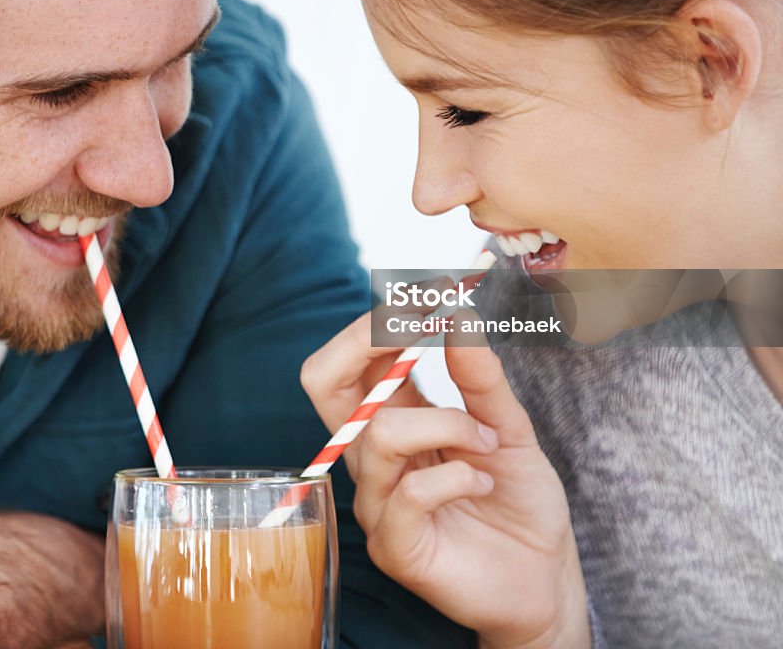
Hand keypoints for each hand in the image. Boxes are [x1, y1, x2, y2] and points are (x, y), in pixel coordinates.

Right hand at [301, 308, 590, 648]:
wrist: (545, 574)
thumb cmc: (516, 497)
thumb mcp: (507, 424)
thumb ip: (480, 375)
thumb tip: (457, 314)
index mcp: (392, 415)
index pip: (350, 356)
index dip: (378, 319)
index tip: (430, 292)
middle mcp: (371, 453)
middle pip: (322, 381)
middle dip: (367, 339)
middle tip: (421, 326)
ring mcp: (376, 500)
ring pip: (379, 433)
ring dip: (448, 423)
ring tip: (488, 442)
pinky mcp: (393, 546)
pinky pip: (408, 492)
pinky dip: (457, 473)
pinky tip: (482, 479)